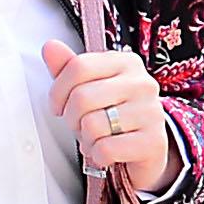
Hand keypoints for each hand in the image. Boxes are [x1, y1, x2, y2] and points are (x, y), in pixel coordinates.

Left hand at [41, 42, 173, 194]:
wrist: (145, 150)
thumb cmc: (114, 116)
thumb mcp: (90, 88)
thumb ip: (69, 68)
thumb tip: (50, 47)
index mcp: (126, 62)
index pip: (78, 67)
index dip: (58, 91)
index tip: (58, 106)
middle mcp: (142, 83)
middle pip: (82, 97)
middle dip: (72, 119)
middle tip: (82, 126)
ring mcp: (151, 112)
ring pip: (92, 125)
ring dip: (87, 140)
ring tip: (98, 139)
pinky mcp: (153, 142)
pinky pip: (106, 149)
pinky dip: (99, 157)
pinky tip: (109, 153)